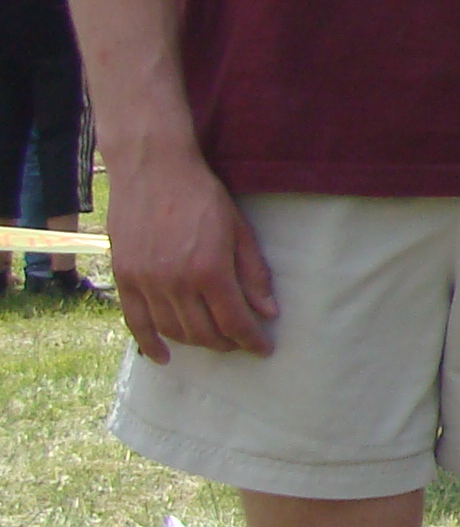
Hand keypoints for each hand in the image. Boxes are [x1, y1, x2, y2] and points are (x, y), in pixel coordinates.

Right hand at [108, 147, 274, 361]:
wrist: (153, 170)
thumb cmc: (202, 196)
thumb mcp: (239, 231)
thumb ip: (253, 274)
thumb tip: (268, 312)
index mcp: (210, 271)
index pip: (235, 322)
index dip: (251, 341)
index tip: (263, 349)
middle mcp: (176, 283)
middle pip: (204, 332)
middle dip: (227, 342)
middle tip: (240, 341)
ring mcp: (146, 282)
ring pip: (173, 330)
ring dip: (196, 342)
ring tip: (213, 340)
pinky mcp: (124, 277)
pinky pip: (135, 321)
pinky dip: (149, 343)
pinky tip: (163, 356)